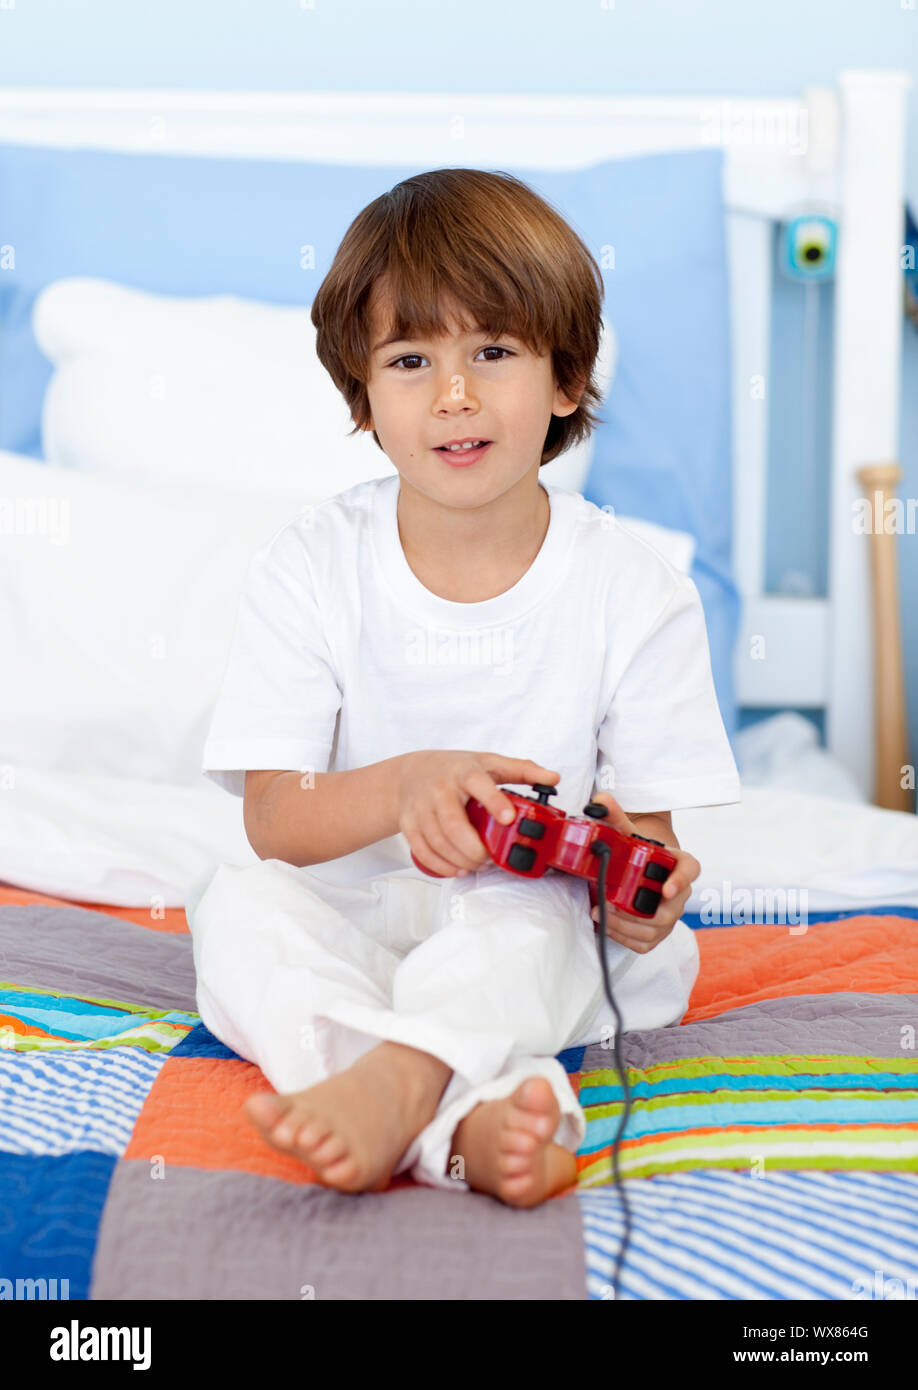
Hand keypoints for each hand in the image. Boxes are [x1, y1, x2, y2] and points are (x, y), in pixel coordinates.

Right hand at [395, 751, 559, 878]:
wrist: (410, 773)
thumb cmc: (454, 769)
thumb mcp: (488, 762)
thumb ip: (521, 770)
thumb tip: (554, 778)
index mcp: (464, 772)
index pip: (478, 783)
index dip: (493, 801)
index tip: (508, 818)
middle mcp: (440, 788)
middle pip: (453, 825)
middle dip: (475, 849)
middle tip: (491, 859)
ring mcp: (421, 807)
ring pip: (438, 842)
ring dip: (461, 860)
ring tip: (478, 864)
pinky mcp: (409, 824)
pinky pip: (423, 851)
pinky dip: (442, 865)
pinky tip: (458, 869)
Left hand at [587, 792, 699, 953]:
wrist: (637, 869)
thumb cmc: (637, 851)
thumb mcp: (626, 832)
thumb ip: (614, 816)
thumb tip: (599, 799)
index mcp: (680, 863)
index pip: (690, 870)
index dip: (681, 880)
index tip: (666, 889)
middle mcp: (680, 892)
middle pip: (669, 910)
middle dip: (639, 912)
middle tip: (611, 904)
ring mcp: (670, 915)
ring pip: (655, 929)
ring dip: (626, 926)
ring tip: (601, 914)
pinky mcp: (657, 933)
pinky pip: (645, 943)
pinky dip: (624, 938)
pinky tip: (606, 926)